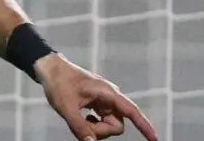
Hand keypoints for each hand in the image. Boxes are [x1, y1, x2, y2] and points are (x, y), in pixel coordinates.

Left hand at [35, 53, 157, 140]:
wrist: (49, 69)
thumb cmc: (58, 83)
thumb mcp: (65, 107)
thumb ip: (79, 127)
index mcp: (107, 93)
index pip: (131, 111)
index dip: (144, 126)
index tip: (155, 140)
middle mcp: (109, 97)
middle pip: (116, 125)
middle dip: (101, 131)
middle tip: (81, 124)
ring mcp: (104, 101)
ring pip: (109, 125)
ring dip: (95, 129)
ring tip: (78, 119)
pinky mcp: (97, 104)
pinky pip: (102, 122)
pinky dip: (92, 126)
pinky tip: (81, 118)